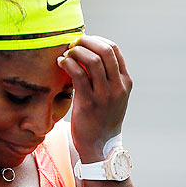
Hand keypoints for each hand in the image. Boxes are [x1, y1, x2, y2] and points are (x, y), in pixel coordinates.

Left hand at [57, 35, 132, 161]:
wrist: (99, 146)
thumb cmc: (101, 119)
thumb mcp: (110, 96)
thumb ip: (104, 77)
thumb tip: (85, 54)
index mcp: (125, 81)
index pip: (114, 49)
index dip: (96, 40)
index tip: (83, 41)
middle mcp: (117, 86)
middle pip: (105, 50)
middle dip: (86, 42)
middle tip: (73, 43)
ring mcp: (105, 95)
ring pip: (93, 60)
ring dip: (76, 52)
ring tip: (66, 53)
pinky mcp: (89, 103)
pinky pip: (79, 75)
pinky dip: (68, 64)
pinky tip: (61, 63)